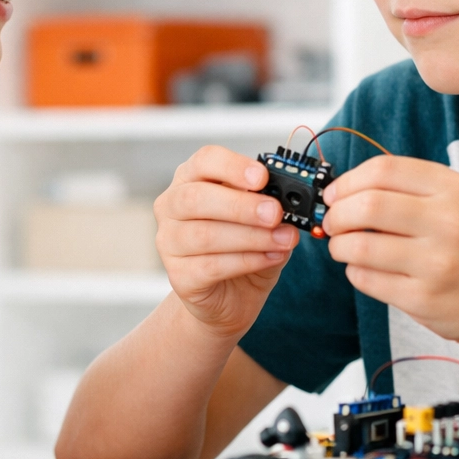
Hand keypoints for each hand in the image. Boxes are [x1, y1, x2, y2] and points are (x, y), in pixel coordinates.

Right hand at [153, 145, 298, 340]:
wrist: (230, 297)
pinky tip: (270, 258)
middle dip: (242, 205)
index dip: (233, 166)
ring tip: (283, 240)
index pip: (204, 160)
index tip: (262, 177)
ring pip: (205, 235)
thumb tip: (288, 201)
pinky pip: (211, 266)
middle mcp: (172, 206)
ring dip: (251, 237)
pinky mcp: (178, 276)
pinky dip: (246, 261)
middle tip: (275, 213)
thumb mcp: (261, 220)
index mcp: (192, 179)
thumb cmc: (242, 249)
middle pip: (197, 198)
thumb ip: (269, 206)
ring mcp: (169, 242)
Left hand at [321, 155, 458, 346]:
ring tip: (344, 247)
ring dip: (340, 245)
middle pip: (367, 205)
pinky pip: (367, 279)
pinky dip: (355, 272)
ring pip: (360, 245)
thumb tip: (345, 191)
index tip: (335, 193)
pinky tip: (364, 270)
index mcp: (453, 189)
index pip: (383, 170)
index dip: (348, 181)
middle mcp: (448, 221)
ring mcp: (437, 262)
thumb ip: (409, 191)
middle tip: (332, 222)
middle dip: (336, 213)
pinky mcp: (425, 298)